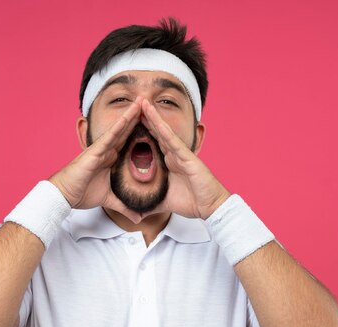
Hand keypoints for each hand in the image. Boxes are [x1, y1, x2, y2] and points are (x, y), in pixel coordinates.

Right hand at [49, 97, 143, 223]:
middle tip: (150, 105)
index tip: (154, 124)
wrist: (64, 195)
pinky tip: (129, 116)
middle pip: (126, 131)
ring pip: (119, 129)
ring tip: (142, 102)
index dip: (141, 132)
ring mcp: (100, 149)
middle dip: (138, 118)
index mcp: (111, 158)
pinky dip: (119, 126)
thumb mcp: (110, 200)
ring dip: (130, 115)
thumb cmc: (81, 193)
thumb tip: (138, 217)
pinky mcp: (94, 151)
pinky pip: (109, 136)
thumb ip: (125, 206)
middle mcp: (107, 150)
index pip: (129, 142)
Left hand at [140, 99, 230, 219]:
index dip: (140, 132)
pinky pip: (173, 140)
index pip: (151, 144)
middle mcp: (174, 155)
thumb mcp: (162, 202)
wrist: (210, 207)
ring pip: (164, 132)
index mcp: (168, 163)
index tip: (127, 123)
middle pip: (156, 133)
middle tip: (134, 104)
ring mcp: (181, 154)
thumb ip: (149, 202)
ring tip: (142, 103)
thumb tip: (136, 211)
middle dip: (145, 119)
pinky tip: (154, 118)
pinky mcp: (188, 157)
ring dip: (153, 117)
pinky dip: (163, 129)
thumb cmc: (191, 202)